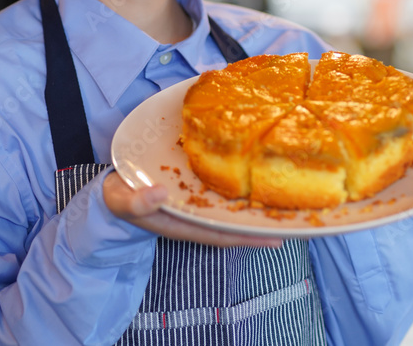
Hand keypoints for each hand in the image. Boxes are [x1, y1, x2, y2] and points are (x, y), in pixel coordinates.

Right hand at [102, 171, 282, 247]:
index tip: (276, 237)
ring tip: (290, 198)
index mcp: (183, 223)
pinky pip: (224, 189)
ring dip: (258, 203)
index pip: (222, 234)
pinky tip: (260, 175)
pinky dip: (242, 186)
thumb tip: (159, 195)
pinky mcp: (198, 186)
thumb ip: (137, 202)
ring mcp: (199, 202)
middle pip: (236, 222)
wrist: (114, 187)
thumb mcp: (122, 200)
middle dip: (264, 222)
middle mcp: (197, 215)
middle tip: (299, 217)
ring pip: (234, 206)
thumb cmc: (119, 197)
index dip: (249, 236)